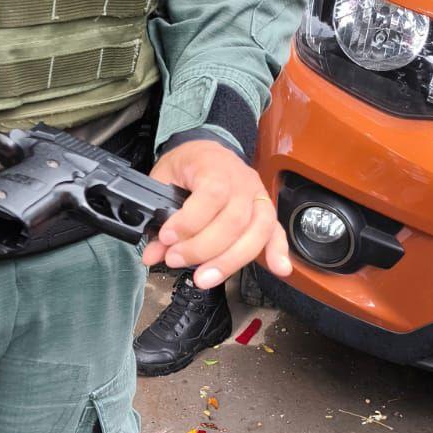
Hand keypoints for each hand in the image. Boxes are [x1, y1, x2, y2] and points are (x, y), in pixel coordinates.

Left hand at [144, 140, 291, 288]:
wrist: (207, 152)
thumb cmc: (187, 166)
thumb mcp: (162, 182)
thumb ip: (158, 217)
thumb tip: (152, 254)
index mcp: (214, 165)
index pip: (211, 195)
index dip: (189, 221)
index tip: (167, 238)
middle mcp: (242, 181)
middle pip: (234, 220)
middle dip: (203, 248)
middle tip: (176, 260)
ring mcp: (257, 196)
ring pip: (256, 231)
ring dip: (230, 260)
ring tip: (205, 279)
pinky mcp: (265, 212)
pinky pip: (276, 232)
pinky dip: (278, 252)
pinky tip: (279, 269)